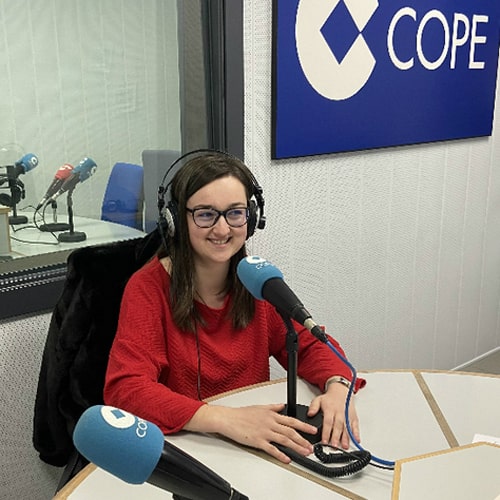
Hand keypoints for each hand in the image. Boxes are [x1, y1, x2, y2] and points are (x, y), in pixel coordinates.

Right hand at [188, 403, 316, 462]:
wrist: (229, 418)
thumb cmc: (242, 413)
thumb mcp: (261, 406)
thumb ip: (274, 407)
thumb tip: (283, 405)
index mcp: (272, 414)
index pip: (291, 420)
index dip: (303, 426)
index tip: (312, 430)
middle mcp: (270, 423)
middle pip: (290, 431)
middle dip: (303, 439)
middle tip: (311, 446)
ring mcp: (264, 432)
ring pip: (284, 440)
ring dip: (296, 447)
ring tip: (304, 452)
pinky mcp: (258, 441)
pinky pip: (271, 449)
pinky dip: (280, 454)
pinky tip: (287, 458)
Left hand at [307, 383, 359, 448]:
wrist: (341, 391)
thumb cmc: (330, 398)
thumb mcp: (318, 399)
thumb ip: (313, 407)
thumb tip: (309, 414)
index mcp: (330, 409)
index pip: (328, 422)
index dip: (326, 432)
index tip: (324, 441)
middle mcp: (340, 413)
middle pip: (338, 426)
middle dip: (336, 437)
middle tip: (334, 446)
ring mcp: (347, 416)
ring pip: (347, 428)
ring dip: (346, 438)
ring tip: (345, 446)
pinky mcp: (354, 417)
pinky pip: (356, 426)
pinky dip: (357, 433)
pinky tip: (357, 440)